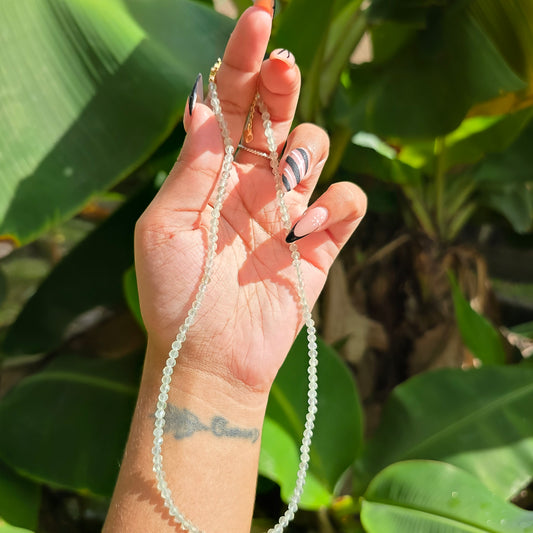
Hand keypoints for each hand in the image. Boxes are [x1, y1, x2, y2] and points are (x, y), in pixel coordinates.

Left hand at [134, 4, 365, 392]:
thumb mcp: (165, 229)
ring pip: (317, 146)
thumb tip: (205, 106)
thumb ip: (190, 169)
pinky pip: (350, 200)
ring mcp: (291, 211)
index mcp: (214, 175)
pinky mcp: (323, 242)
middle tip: (281, 67)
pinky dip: (338, 202)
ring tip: (284, 186)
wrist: (212, 357)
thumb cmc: (177, 297)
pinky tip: (309, 226)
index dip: (244, 61)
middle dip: (282, 82)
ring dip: (305, 152)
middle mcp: (254, 184)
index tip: (259, 20)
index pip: (232, 105)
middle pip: (278, 113)